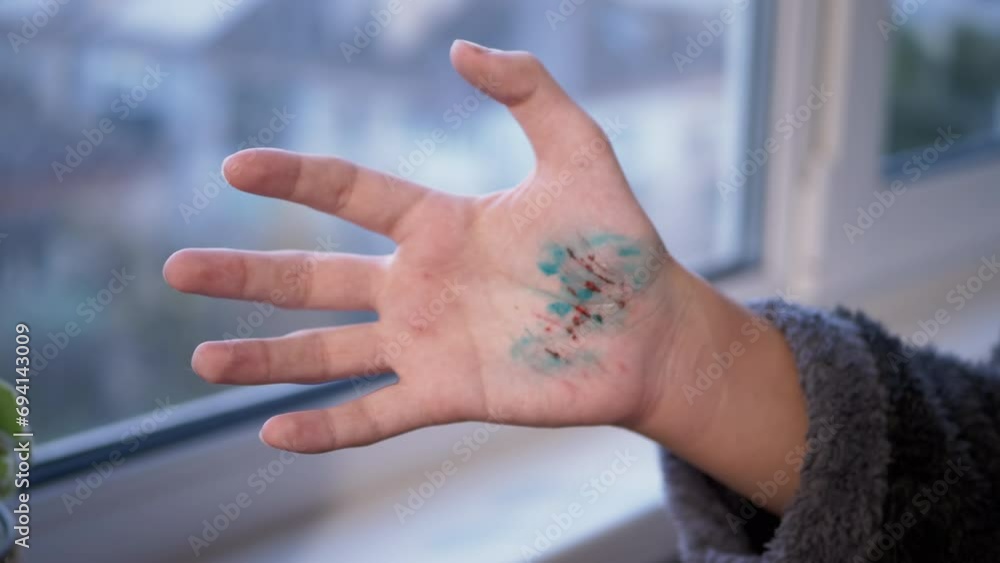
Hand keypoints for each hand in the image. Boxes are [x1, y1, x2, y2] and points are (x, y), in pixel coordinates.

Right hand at [164, 41, 718, 453]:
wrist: (651, 330)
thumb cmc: (618, 243)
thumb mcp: (577, 151)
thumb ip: (527, 90)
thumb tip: (460, 49)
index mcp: (439, 224)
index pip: (349, 193)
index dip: (294, 176)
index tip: (235, 165)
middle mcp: (419, 285)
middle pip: (314, 278)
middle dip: (245, 276)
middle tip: (177, 269)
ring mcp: (429, 343)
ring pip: (329, 352)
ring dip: (265, 358)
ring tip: (204, 359)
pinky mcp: (449, 395)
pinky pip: (375, 413)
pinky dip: (327, 427)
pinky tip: (273, 432)